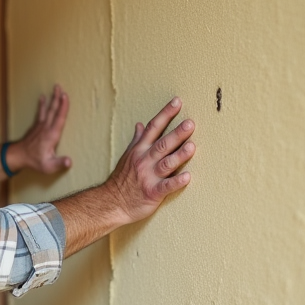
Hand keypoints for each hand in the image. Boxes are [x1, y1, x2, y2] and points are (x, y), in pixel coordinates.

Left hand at [12, 84, 71, 174]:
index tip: (65, 96)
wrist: (18, 156)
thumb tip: (69, 161)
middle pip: (53, 111)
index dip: (63, 107)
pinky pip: (40, 112)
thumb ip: (59, 164)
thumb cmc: (35, 161)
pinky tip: (42, 97)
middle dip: (58, 99)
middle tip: (60, 87)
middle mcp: (46, 128)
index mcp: (51, 136)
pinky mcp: (36, 126)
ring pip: (48, 109)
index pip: (59, 119)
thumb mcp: (48, 166)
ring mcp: (40, 126)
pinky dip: (42, 104)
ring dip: (52, 98)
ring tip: (56, 88)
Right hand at [103, 98, 194, 224]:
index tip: (177, 102)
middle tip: (190, 123)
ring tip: (192, 146)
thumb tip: (140, 125)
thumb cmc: (122, 179)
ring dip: (179, 155)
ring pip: (166, 163)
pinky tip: (188, 177)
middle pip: (162, 144)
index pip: (153, 127)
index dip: (165, 114)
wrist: (112, 202)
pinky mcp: (152, 193)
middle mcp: (144, 160)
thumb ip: (137, 140)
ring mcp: (148, 177)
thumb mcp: (127, 156)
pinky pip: (166, 187)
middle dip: (176, 133)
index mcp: (140, 150)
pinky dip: (176, 182)